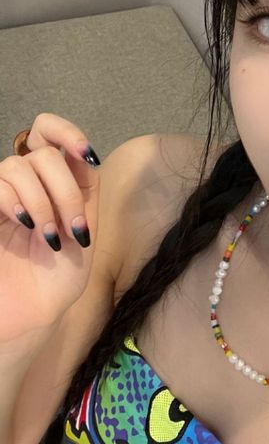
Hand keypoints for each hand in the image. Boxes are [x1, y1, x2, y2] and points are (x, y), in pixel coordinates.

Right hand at [0, 113, 101, 342]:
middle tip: (72, 227)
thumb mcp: (84, 228)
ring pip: (18, 165)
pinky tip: (26, 226)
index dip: (67, 133)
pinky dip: (17, 203)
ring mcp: (4, 194)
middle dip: (64, 190)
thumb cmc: (59, 276)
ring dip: (43, 202)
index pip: (51, 131)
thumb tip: (83, 155)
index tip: (86, 155)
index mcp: (58, 180)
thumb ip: (83, 190)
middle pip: (44, 154)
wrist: (31, 311)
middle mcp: (29, 181)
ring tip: (49, 237)